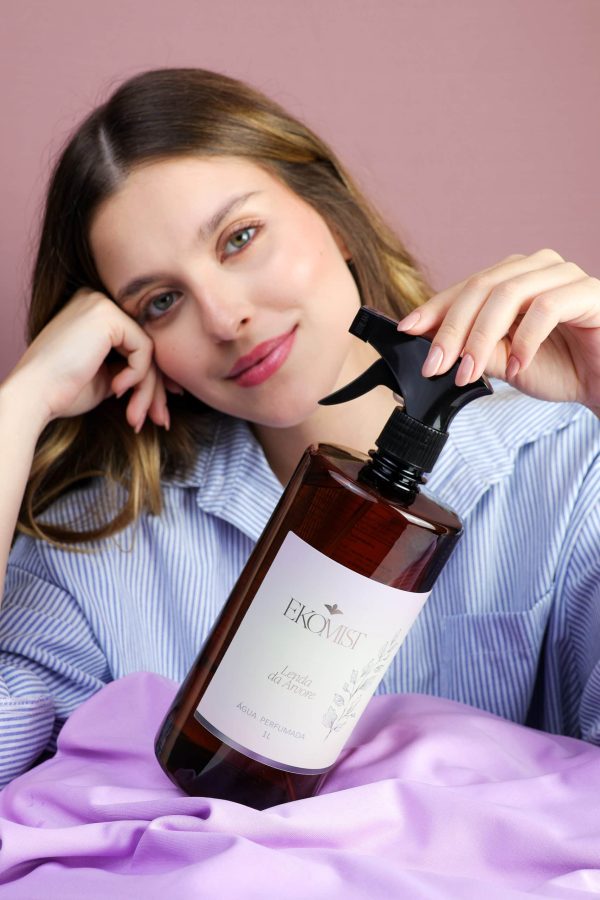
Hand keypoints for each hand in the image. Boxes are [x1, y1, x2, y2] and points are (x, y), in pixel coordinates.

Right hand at [8, 289, 174, 431]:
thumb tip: (167, 384)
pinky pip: (143, 349)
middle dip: (155, 388)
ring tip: (136, 417)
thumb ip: (130, 370)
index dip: (153, 377)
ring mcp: (101, 305)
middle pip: (144, 347)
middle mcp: (97, 301)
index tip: (161, 407)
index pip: (136, 343)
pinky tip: (116, 390)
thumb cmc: (62, 391)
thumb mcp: (105, 377)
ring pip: (148, 351)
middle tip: (160, 420)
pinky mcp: (107, 315)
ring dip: (147, 390)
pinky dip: (137, 375)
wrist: (34, 395)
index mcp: (94, 313)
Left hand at [397, 249, 599, 414]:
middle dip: (452, 329)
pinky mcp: (589, 293)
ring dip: (481, 337)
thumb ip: (474, 350)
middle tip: (435, 365)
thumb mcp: (506, 363)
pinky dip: (525, 340)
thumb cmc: (562, 368)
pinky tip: (517, 367)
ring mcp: (564, 276)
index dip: (434, 308)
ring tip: (469, 372)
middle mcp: (537, 269)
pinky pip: (547, 308)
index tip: (407, 330)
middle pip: (481, 287)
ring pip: (508, 294)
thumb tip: (432, 346)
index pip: (465, 286)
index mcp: (514, 279)